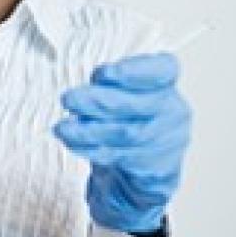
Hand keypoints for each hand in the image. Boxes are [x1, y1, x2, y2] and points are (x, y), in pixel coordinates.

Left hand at [53, 53, 190, 233]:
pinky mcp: (156, 167)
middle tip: (68, 99)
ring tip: (62, 127)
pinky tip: (72, 142)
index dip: (134, 70)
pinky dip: (91, 148)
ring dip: (88, 130)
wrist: (141, 163)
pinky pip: (120, 156)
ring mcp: (168, 141)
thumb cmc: (125, 115)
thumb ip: (107, 85)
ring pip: (126, 134)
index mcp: (166, 83)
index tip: (104, 73)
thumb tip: (90, 88)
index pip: (163, 69)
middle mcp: (173, 110)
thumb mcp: (117, 91)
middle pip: (137, 104)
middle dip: (98, 102)